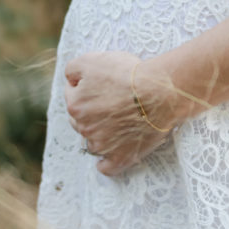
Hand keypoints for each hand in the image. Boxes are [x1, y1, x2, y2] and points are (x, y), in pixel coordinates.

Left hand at [63, 51, 184, 176]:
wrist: (159, 94)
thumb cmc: (128, 75)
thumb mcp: (93, 61)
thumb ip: (72, 69)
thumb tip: (70, 80)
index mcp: (75, 105)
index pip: (72, 95)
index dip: (87, 87)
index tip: (102, 85)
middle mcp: (84, 128)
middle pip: (80, 120)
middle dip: (91, 112)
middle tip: (111, 103)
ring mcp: (102, 145)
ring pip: (92, 142)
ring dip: (99, 135)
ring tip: (116, 126)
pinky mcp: (120, 157)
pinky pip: (107, 167)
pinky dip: (106, 164)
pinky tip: (109, 158)